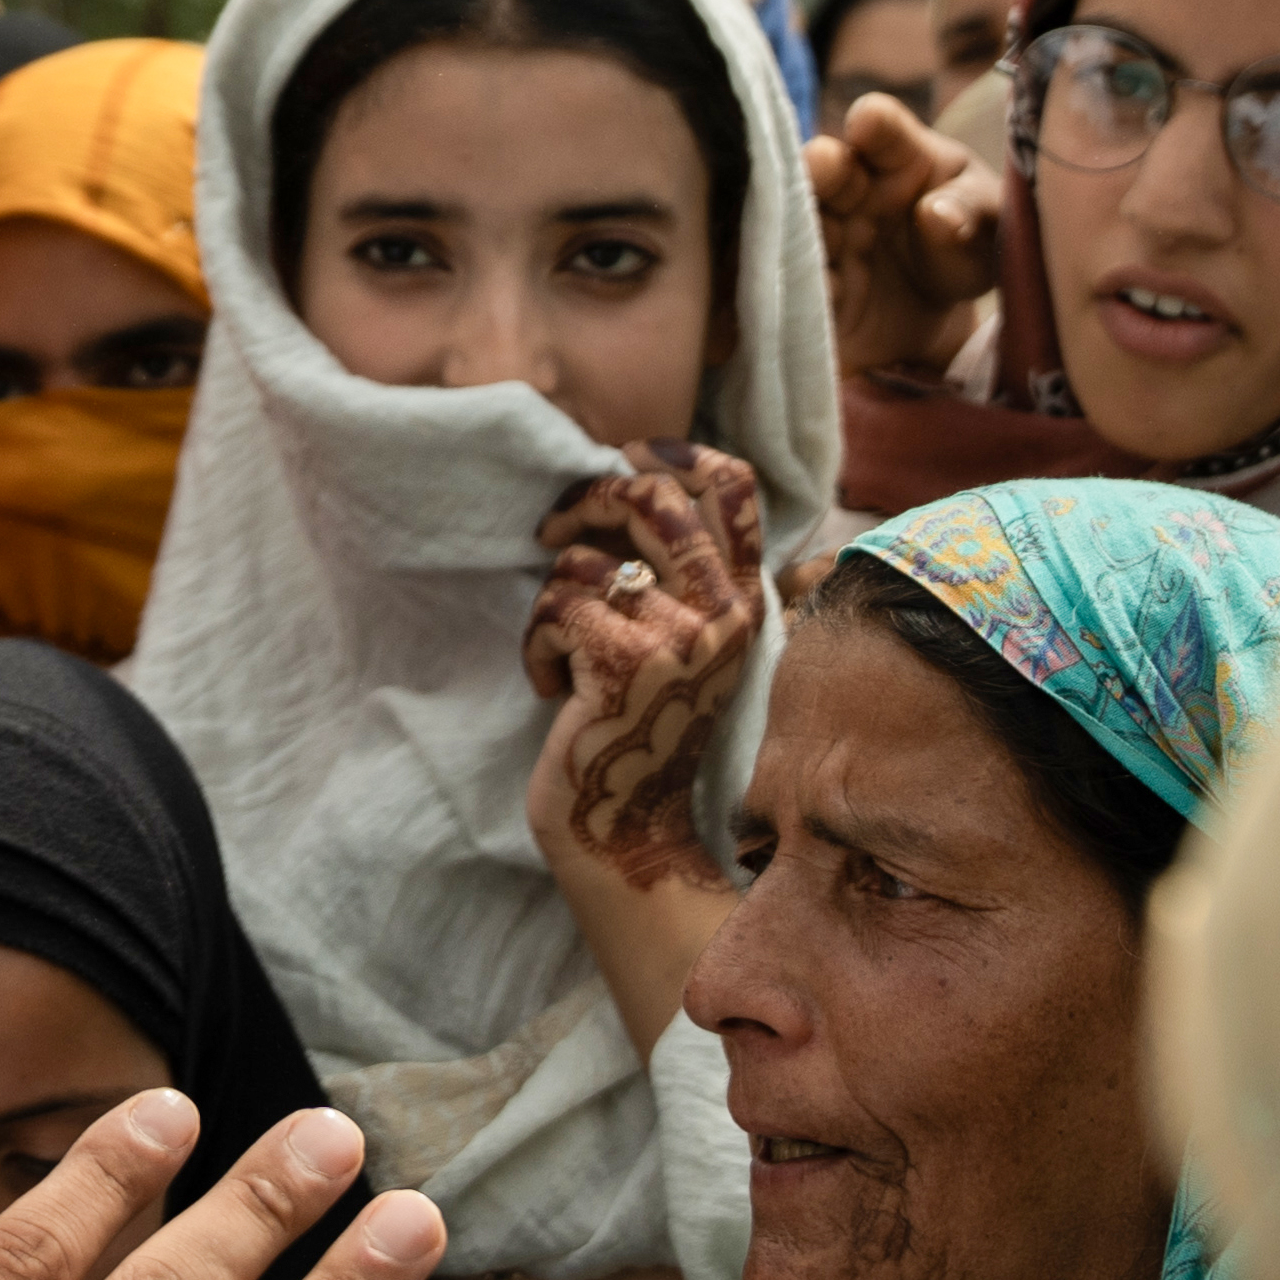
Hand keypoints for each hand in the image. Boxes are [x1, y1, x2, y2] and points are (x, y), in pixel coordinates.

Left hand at [523, 448, 768, 897]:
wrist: (627, 826)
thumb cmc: (636, 729)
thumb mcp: (678, 645)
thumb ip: (674, 575)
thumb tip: (629, 482)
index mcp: (743, 600)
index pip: (735, 486)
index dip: (673, 453)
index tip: (624, 457)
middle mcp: (725, 613)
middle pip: (651, 496)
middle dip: (586, 501)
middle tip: (552, 533)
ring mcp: (681, 639)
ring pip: (586, 560)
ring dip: (552, 599)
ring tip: (561, 651)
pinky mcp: (627, 666)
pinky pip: (558, 607)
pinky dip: (536, 644)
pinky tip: (551, 686)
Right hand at [804, 92, 1005, 380]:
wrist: (937, 310)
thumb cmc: (969, 244)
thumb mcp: (993, 226)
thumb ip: (974, 213)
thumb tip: (938, 214)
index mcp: (899, 156)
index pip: (884, 130)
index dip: (875, 123)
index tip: (869, 121)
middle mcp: (850, 190)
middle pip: (826, 170)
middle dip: (821, 166)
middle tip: (822, 163)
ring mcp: (824, 237)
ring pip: (801, 227)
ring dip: (801, 228)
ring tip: (811, 235)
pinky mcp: (811, 288)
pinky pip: (797, 288)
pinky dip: (794, 289)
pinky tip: (804, 292)